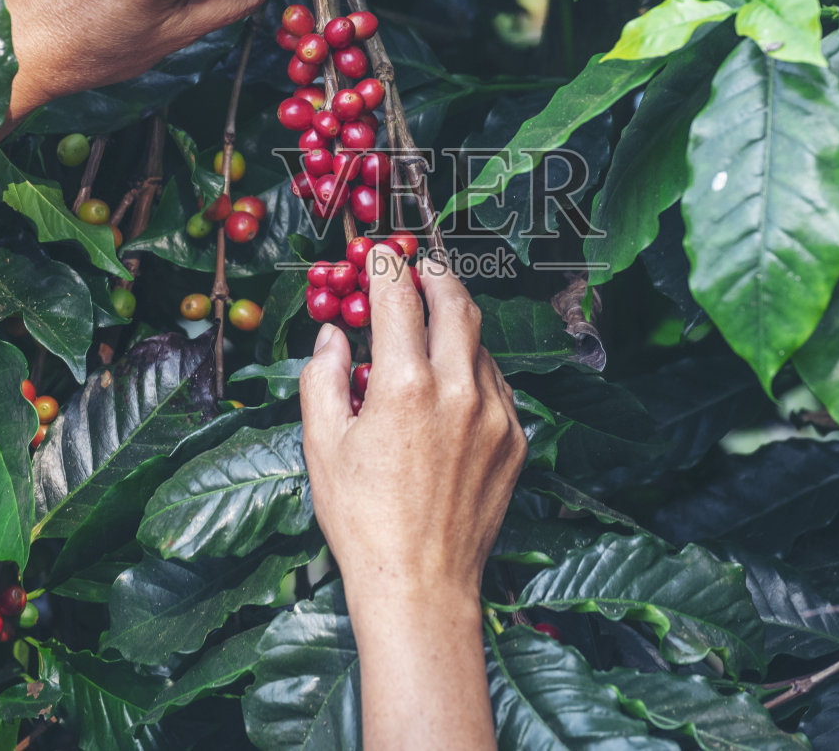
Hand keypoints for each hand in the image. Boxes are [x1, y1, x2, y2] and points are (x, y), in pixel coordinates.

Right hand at [300, 246, 526, 609]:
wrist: (421, 585)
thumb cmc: (363, 521)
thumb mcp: (323, 445)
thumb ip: (323, 378)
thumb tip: (333, 335)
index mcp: (406, 385)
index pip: (399, 298)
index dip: (386, 266)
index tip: (378, 253)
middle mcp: (460, 390)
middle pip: (457, 303)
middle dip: (437, 274)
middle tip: (421, 264)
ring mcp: (496, 415)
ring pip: (482, 345)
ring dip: (457, 325)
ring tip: (434, 324)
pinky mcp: (515, 441)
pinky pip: (497, 386)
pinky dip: (475, 370)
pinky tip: (453, 383)